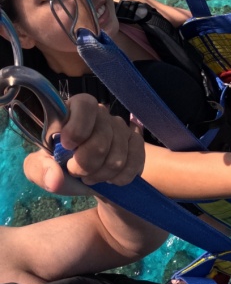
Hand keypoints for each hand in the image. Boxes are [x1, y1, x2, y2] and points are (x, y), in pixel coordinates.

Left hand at [23, 94, 143, 194]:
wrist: (87, 179)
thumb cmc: (61, 167)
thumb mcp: (40, 169)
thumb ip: (41, 170)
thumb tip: (55, 179)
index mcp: (74, 111)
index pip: (85, 105)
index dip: (78, 127)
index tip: (68, 147)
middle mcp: (101, 114)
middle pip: (101, 140)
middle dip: (86, 166)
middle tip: (77, 172)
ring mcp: (122, 127)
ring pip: (117, 157)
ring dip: (102, 175)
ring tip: (93, 175)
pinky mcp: (137, 142)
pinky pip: (134, 162)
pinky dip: (120, 178)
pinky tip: (111, 177)